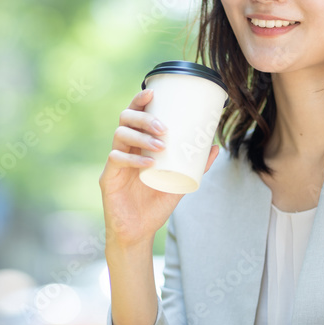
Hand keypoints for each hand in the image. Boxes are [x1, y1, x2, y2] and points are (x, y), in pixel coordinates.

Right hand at [99, 88, 219, 248]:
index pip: (135, 115)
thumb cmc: (155, 204)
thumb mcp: (180, 182)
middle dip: (143, 118)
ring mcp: (114, 162)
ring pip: (119, 135)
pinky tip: (149, 163)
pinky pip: (116, 159)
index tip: (153, 92)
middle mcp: (124, 149)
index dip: (140, 100)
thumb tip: (215, 146)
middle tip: (163, 128)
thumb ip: (195, 165)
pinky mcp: (108, 177)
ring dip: (141, 136)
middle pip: (125, 120)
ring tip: (160, 145)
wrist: (139, 232)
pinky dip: (134, 159)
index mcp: (137, 145)